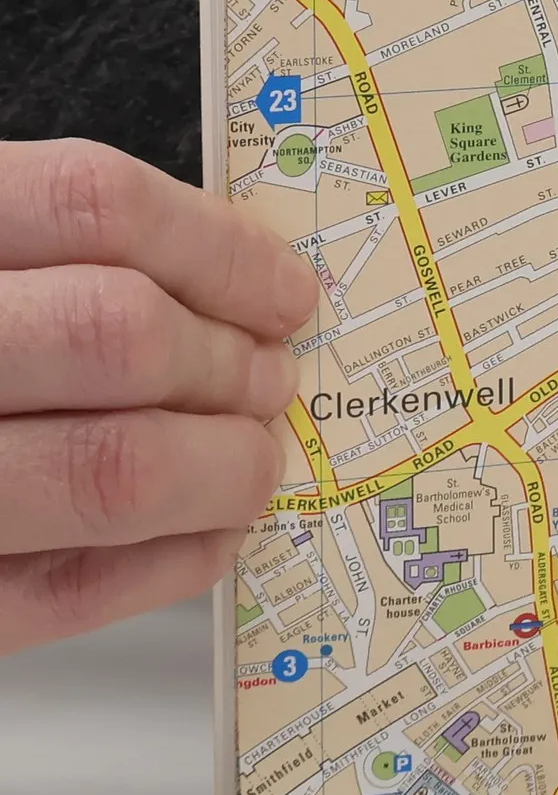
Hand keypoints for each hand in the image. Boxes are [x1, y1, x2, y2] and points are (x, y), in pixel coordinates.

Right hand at [0, 140, 316, 653]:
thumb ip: (36, 255)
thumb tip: (224, 281)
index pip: (92, 205)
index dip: (220, 248)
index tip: (285, 288)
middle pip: (119, 335)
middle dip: (230, 362)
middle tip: (271, 377)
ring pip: (113, 468)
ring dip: (224, 464)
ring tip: (252, 453)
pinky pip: (72, 589)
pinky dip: (175, 559)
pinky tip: (208, 533)